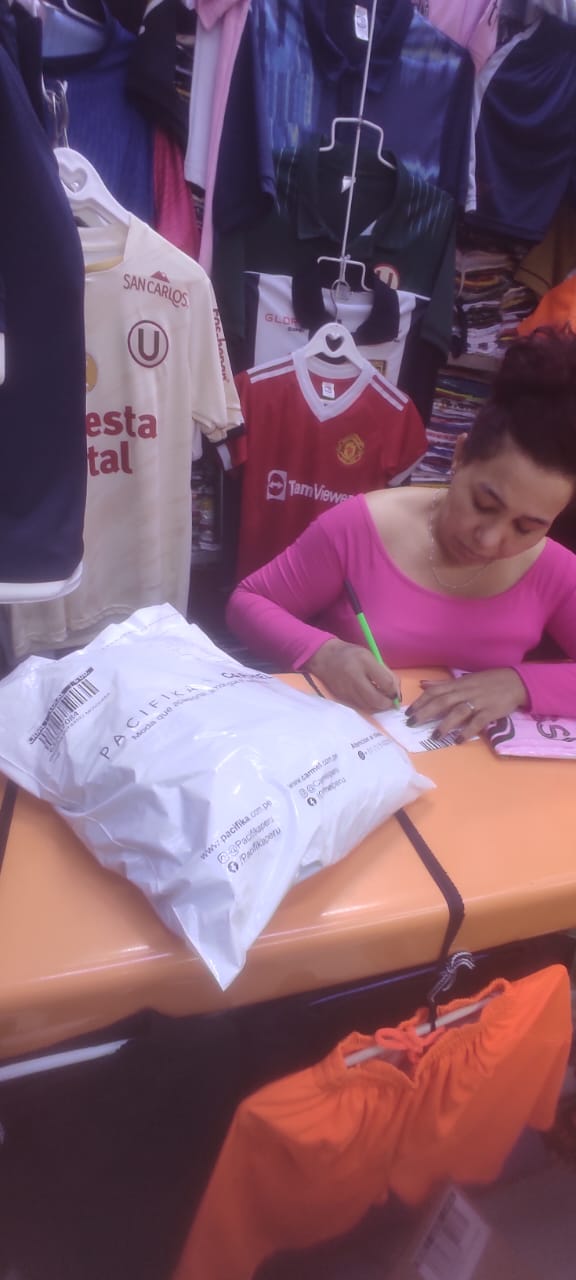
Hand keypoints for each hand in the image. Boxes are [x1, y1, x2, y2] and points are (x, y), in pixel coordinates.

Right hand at [306, 639, 400, 712]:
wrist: (324, 658)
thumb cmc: (351, 655)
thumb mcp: (370, 657)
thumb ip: (385, 673)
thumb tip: (396, 692)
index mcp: (364, 662)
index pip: (385, 682)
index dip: (394, 690)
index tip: (395, 691)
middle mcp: (354, 677)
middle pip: (376, 700)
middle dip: (388, 704)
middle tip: (392, 701)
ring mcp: (347, 690)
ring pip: (369, 707)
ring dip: (379, 707)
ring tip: (382, 700)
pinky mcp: (342, 699)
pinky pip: (360, 708)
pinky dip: (369, 707)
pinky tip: (370, 700)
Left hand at [406, 669, 528, 741]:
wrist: (515, 682)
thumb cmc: (488, 681)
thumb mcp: (464, 679)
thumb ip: (443, 684)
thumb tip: (422, 685)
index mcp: (458, 684)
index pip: (435, 691)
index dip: (420, 701)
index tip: (408, 712)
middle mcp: (466, 691)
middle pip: (442, 701)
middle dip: (425, 712)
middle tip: (412, 724)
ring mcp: (478, 701)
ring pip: (458, 712)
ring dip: (445, 724)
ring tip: (434, 736)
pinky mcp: (491, 711)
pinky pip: (477, 722)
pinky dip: (467, 731)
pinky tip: (458, 740)